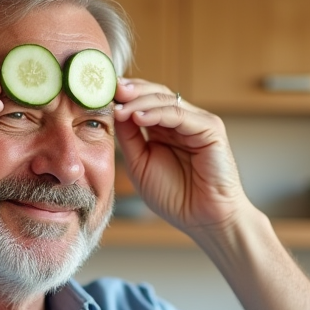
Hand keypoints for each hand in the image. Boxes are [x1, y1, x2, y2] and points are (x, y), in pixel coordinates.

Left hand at [113, 79, 249, 234]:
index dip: (123, 95)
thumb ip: (129, 138)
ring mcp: (197, 122)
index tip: (99, 92)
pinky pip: (180, 115)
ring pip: (166, 100)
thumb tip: (113, 111)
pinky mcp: (210, 128)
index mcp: (165, 128)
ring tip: (119, 106)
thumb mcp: (140, 164)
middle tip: (109, 89)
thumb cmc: (174, 196)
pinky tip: (138, 117)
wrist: (202, 219)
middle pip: (155, 94)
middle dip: (130, 91)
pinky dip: (157, 114)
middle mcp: (182, 121)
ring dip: (139, 101)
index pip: (144, 101)